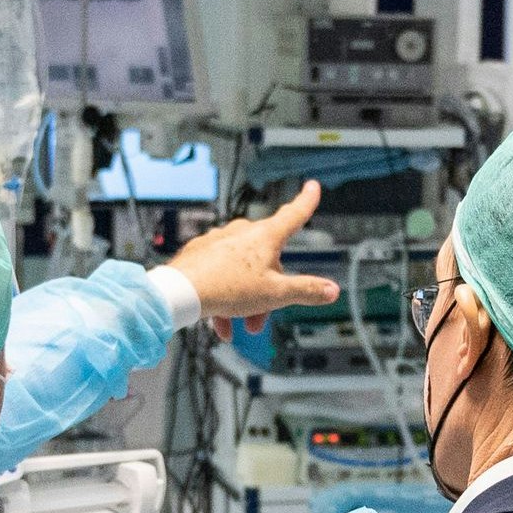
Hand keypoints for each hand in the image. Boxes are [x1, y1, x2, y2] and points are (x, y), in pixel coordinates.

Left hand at [167, 181, 343, 331]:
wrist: (181, 292)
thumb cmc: (227, 287)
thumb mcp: (275, 294)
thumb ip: (306, 291)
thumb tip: (331, 290)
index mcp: (265, 236)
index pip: (294, 215)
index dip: (306, 202)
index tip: (312, 187)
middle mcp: (242, 233)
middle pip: (267, 259)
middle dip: (268, 290)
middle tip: (262, 318)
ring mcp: (220, 241)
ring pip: (242, 271)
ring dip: (245, 300)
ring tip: (239, 325)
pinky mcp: (201, 254)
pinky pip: (221, 275)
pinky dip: (225, 297)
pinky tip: (220, 321)